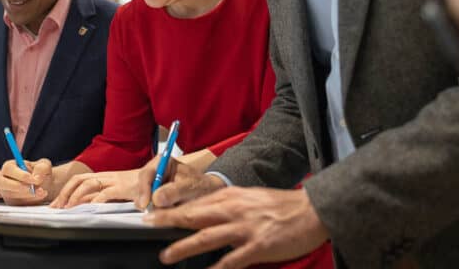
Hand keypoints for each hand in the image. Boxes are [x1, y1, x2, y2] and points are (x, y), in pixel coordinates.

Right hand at [0, 158, 51, 204]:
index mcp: (10, 166)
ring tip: (41, 192)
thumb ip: (41, 168)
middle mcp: (3, 179)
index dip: (20, 174)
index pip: (8, 168)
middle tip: (32, 188)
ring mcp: (5, 192)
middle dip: (17, 186)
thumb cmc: (41, 173)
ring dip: (26, 195)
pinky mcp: (10, 202)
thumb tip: (36, 176)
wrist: (44, 186)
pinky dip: (28, 202)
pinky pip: (14, 204)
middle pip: (0, 182)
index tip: (33, 179)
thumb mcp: (44, 166)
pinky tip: (38, 197)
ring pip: (8, 195)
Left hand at [50, 169, 139, 207]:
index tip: (57, 204)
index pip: (79, 180)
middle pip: (78, 180)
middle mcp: (107, 176)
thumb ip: (104, 196)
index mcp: (104, 176)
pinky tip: (89, 209)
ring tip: (68, 209)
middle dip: (64, 193)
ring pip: (88, 184)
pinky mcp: (123, 188)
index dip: (65, 191)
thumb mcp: (118, 191)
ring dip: (75, 196)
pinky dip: (96, 201)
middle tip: (56, 207)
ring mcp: (114, 181)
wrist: (159, 177)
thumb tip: (88, 205)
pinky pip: (105, 193)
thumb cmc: (140, 187)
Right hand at [135, 155, 223, 209]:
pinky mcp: (153, 195)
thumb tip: (156, 199)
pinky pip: (147, 203)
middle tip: (151, 210)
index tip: (145, 203)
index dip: (144, 189)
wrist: (208, 192)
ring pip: (141, 196)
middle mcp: (155, 171)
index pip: (147, 174)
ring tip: (163, 210)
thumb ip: (174, 192)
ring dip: (149, 206)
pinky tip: (161, 212)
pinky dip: (152, 209)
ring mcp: (153, 183)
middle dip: (144, 199)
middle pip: (141, 185)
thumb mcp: (190, 188)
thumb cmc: (201, 185)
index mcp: (163, 162)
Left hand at [146, 187, 328, 268]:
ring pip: (206, 237)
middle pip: (194, 216)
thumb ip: (226, 204)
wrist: (310, 210)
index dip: (172, 209)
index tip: (153, 213)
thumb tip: (202, 213)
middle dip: (168, 222)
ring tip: (166, 256)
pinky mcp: (257, 246)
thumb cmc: (279, 205)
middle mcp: (233, 209)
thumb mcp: (248, 197)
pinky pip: (231, 260)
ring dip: (183, 248)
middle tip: (148, 226)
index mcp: (230, 196)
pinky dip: (216, 268)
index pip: (194, 202)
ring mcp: (244, 228)